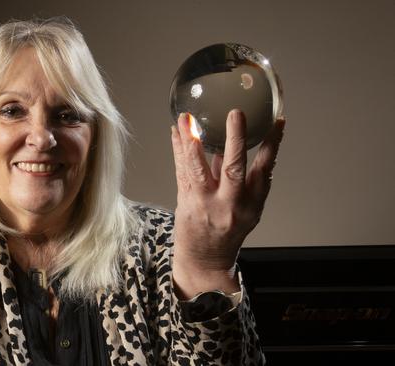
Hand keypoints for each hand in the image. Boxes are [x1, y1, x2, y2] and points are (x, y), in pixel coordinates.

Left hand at [169, 110, 284, 297]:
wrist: (206, 260)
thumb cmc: (228, 229)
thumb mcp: (247, 208)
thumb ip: (242, 178)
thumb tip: (234, 142)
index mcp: (252, 202)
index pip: (266, 169)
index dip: (273, 145)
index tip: (277, 122)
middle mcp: (231, 203)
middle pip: (234, 168)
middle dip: (235, 139)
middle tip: (236, 113)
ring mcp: (206, 204)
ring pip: (198, 169)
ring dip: (191, 141)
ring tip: (186, 119)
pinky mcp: (187, 203)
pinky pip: (181, 171)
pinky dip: (178, 150)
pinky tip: (175, 133)